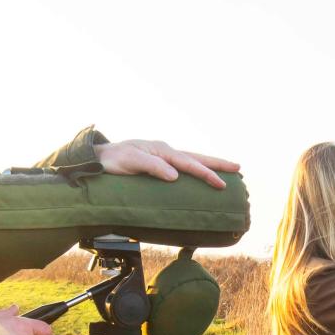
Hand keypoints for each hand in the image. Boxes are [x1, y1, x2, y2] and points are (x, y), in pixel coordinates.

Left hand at [96, 139, 240, 188]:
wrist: (97, 159)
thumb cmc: (112, 161)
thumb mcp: (130, 162)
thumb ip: (152, 167)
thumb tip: (175, 175)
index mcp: (161, 150)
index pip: (189, 163)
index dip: (206, 173)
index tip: (220, 184)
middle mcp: (164, 151)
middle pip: (196, 157)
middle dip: (217, 164)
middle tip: (238, 168)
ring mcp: (162, 157)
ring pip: (191, 161)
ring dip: (208, 165)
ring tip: (227, 170)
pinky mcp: (158, 165)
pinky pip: (182, 168)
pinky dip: (195, 170)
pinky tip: (200, 176)